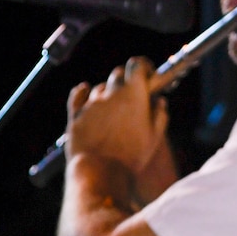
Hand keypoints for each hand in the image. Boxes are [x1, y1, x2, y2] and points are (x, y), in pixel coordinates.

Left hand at [65, 56, 168, 174]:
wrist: (101, 170)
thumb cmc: (131, 156)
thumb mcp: (154, 137)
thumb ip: (159, 115)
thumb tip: (159, 102)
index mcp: (134, 95)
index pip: (137, 65)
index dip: (143, 66)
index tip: (147, 73)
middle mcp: (112, 94)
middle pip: (118, 74)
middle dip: (127, 80)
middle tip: (132, 94)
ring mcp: (92, 103)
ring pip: (100, 87)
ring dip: (108, 93)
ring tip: (113, 109)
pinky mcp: (76, 114)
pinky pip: (78, 95)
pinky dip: (83, 92)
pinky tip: (84, 91)